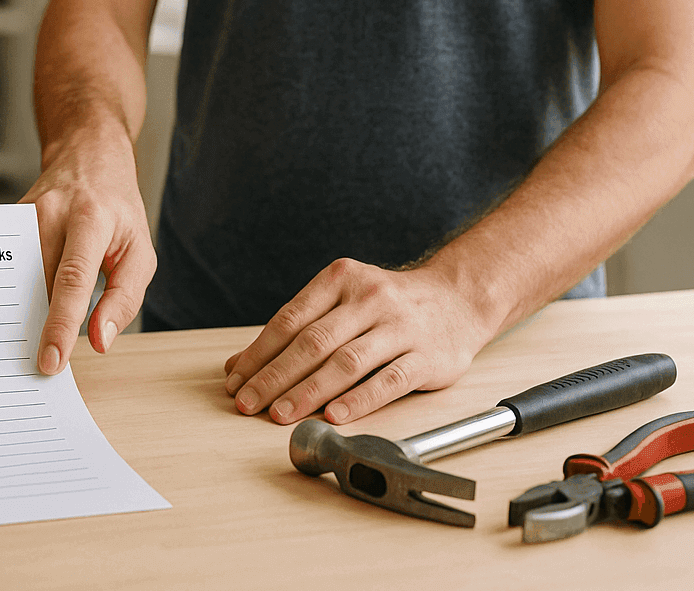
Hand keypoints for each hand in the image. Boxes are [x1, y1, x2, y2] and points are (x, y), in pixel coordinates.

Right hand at [24, 126, 155, 374]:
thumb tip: (100, 340)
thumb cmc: (117, 209)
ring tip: (19, 346)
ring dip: (21, 312)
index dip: (60, 324)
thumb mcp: (140, 251)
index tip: (51, 362)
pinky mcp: (7, 220)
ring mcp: (23, 214)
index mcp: (90, 219)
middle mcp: (51, 213)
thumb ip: (124, 298)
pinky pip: (9, 266)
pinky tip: (14, 312)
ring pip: (17, 277)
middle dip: (34, 327)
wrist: (87, 155)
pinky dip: (14, 293)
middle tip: (32, 367)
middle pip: (36, 282)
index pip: (72, 279)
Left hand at [222, 258, 497, 424]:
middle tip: (248, 403)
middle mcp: (369, 298)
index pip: (290, 319)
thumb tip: (239, 364)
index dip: (259, 353)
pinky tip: (334, 415)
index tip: (235, 380)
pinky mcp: (427, 357)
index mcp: (340, 279)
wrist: (458, 299)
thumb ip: (296, 329)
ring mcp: (400, 327)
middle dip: (275, 376)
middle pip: (313, 341)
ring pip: (346, 362)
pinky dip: (358, 400)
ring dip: (308, 391)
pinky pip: (388, 381)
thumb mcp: (341, 301)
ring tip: (280, 414)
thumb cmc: (387, 305)